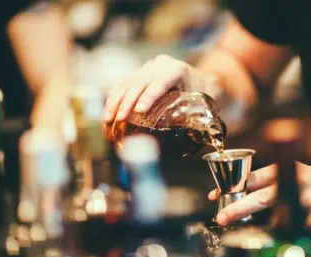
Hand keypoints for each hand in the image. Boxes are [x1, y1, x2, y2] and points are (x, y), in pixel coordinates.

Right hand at [104, 54, 221, 122]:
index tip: (139, 110)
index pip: (160, 82)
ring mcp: (147, 68)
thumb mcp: (202, 102)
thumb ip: (191, 114)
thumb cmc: (203, 93)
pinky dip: (113, 101)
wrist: (201, 79)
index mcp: (177, 70)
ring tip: (107, 121)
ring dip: (114, 103)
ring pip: (126, 83)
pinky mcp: (137, 74)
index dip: (149, 96)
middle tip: (118, 120)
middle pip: (139, 82)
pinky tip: (107, 115)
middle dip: (126, 102)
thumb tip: (179, 137)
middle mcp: (159, 65)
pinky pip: (121, 86)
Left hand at [208, 162, 310, 235]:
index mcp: (291, 170)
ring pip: (276, 222)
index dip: (234, 187)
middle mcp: (299, 185)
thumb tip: (240, 190)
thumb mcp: (297, 173)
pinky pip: (291, 234)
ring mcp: (307, 206)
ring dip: (276, 224)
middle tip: (222, 217)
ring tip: (297, 215)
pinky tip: (306, 223)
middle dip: (239, 209)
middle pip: (262, 198)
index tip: (216, 196)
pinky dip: (291, 232)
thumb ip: (272, 179)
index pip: (257, 177)